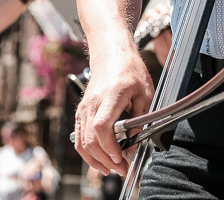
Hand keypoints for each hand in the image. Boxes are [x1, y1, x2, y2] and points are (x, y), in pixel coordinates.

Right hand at [74, 46, 154, 176]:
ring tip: (113, 169)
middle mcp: (92, 103)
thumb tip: (134, 143)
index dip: (110, 147)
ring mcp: (84, 108)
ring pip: (82, 142)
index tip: (122, 158)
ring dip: (96, 160)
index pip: (102, 127)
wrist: (111, 54)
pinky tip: (99, 161)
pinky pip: (78, 137)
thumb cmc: (130, 70)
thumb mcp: (145, 93)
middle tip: (123, 169)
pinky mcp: (81, 112)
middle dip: (106, 160)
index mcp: (110, 96)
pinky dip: (87, 152)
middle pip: (90, 139)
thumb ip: (140, 118)